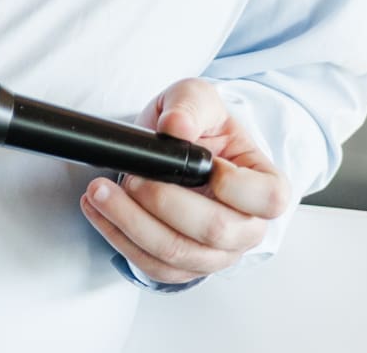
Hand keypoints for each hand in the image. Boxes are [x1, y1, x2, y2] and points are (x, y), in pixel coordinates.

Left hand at [79, 78, 290, 285]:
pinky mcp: (183, 266)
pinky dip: (119, 237)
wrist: (177, 147)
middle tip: (132, 176)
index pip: (268, 199)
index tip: (201, 164)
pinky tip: (98, 210)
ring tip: (101, 192)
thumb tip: (177, 128)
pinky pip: (151, 265)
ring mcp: (216, 254)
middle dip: (163, 203)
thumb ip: (190, 105)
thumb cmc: (200, 127)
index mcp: (265, 186)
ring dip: (131, 222)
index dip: (235, 186)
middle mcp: (247, 228)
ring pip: (176, 253)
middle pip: (214, 231)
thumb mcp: (198, 98)